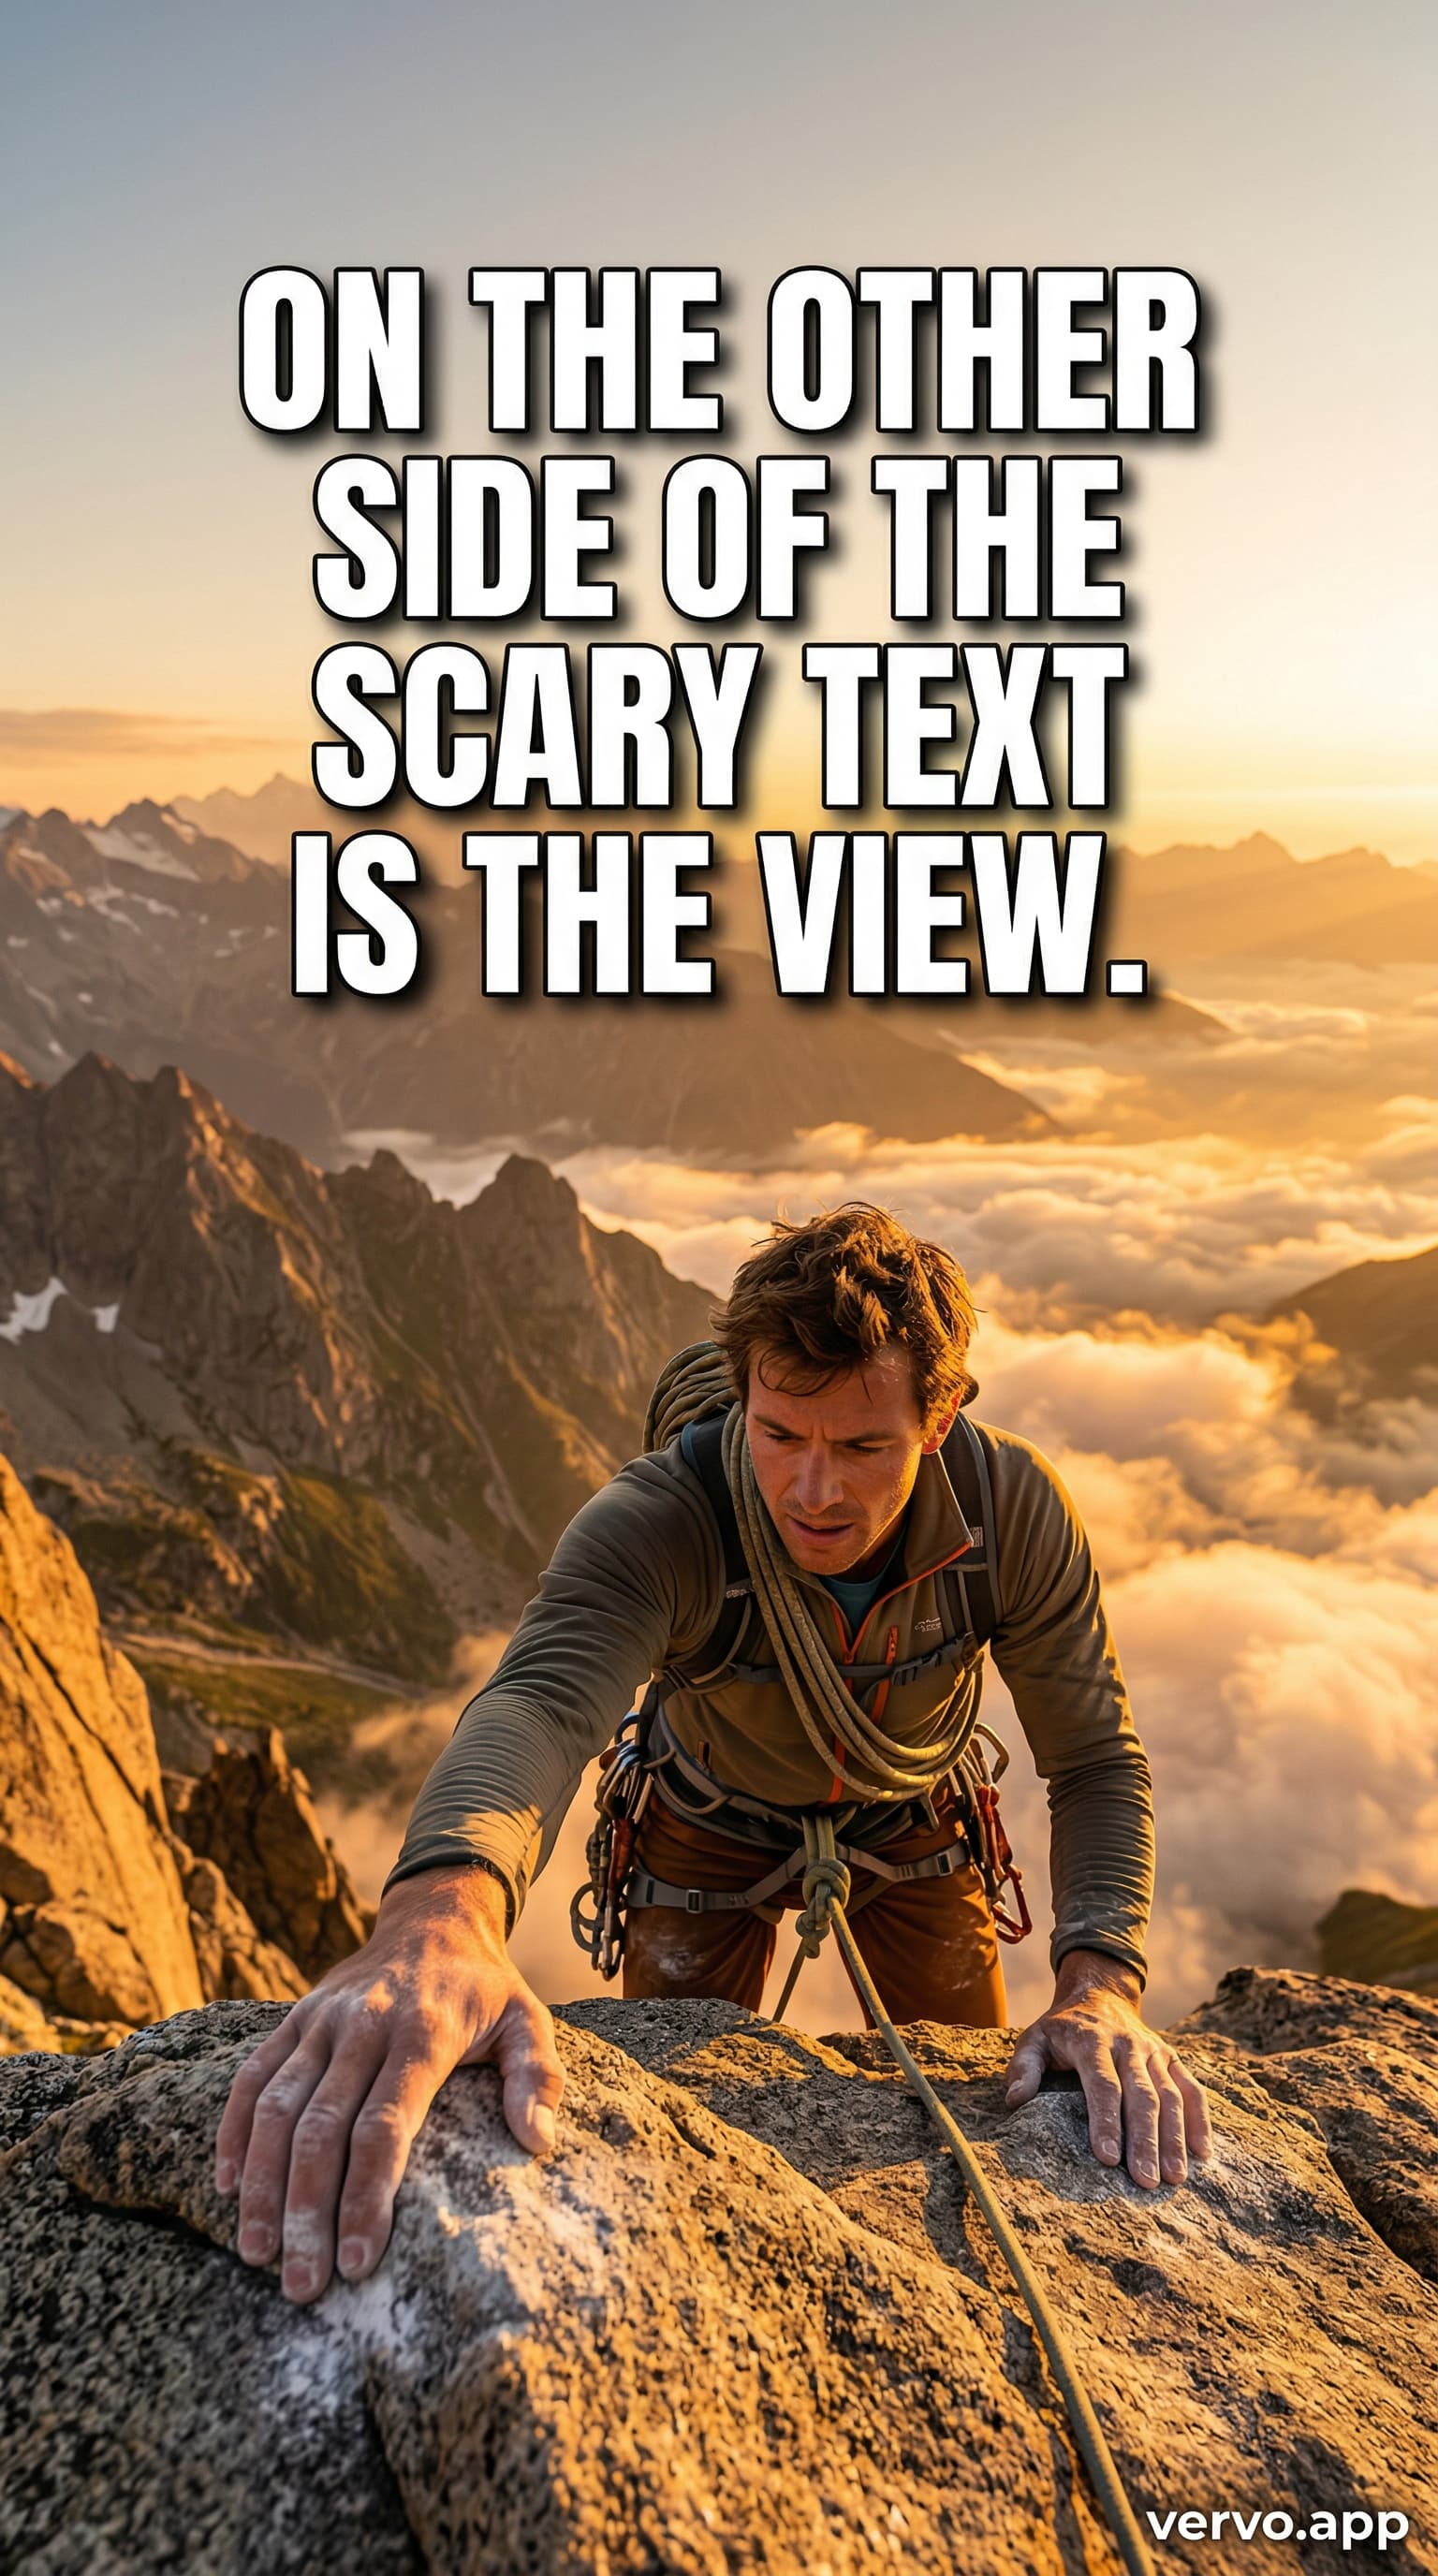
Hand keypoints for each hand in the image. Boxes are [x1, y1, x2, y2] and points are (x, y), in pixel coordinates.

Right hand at [214, 1863, 562, 2302]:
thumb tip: (539, 2142)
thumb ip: (536, 2078)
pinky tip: (226, 2188)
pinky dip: (235, 2131)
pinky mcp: (293, 2019)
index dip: (367, 2196)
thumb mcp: (528, 2020)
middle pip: (322, 2130)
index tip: (358, 2262)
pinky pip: (252, 2078)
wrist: (432, 1919)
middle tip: (303, 2287)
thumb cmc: (484, 1989)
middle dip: (307, 2213)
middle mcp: (364, 2025)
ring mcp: (321, 2022)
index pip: (385, 2126)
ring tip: (256, 2254)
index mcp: (423, 2032)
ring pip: (277, 2109)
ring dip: (262, 2185)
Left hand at [1003, 1948, 1211, 2188]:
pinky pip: (1191, 2089)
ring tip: (1174, 2177)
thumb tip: (1015, 2101)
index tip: (1107, 2158)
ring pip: (1170, 2096)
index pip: (1102, 2083)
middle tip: (1146, 2182)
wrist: (1100, 1996)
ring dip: (1174, 2138)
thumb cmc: (1062, 2029)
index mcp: (1092, 2040)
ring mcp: (1154, 2052)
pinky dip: (1199, 2120)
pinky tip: (1202, 2153)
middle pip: (1141, 2095)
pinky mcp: (1172, 2058)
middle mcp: (1128, 2045)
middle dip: (1145, 2140)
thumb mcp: (1034, 2039)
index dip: (1105, 2120)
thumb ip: (1023, 2068)